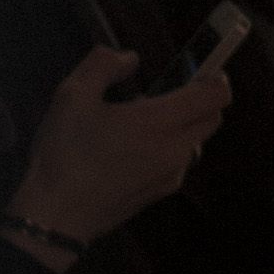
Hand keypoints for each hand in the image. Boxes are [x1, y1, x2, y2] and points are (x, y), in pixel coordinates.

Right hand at [4, 43, 230, 256]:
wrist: (57, 216)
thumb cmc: (64, 154)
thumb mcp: (72, 96)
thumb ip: (102, 65)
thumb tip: (130, 58)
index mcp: (159, 122)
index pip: (215, 96)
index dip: (215, 77)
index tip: (198, 68)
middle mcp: (175, 149)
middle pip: (212, 118)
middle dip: (199, 100)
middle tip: (164, 91)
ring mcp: (172, 175)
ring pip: (195, 141)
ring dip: (181, 125)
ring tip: (139, 121)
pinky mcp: (161, 193)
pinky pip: (178, 162)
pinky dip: (167, 148)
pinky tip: (132, 149)